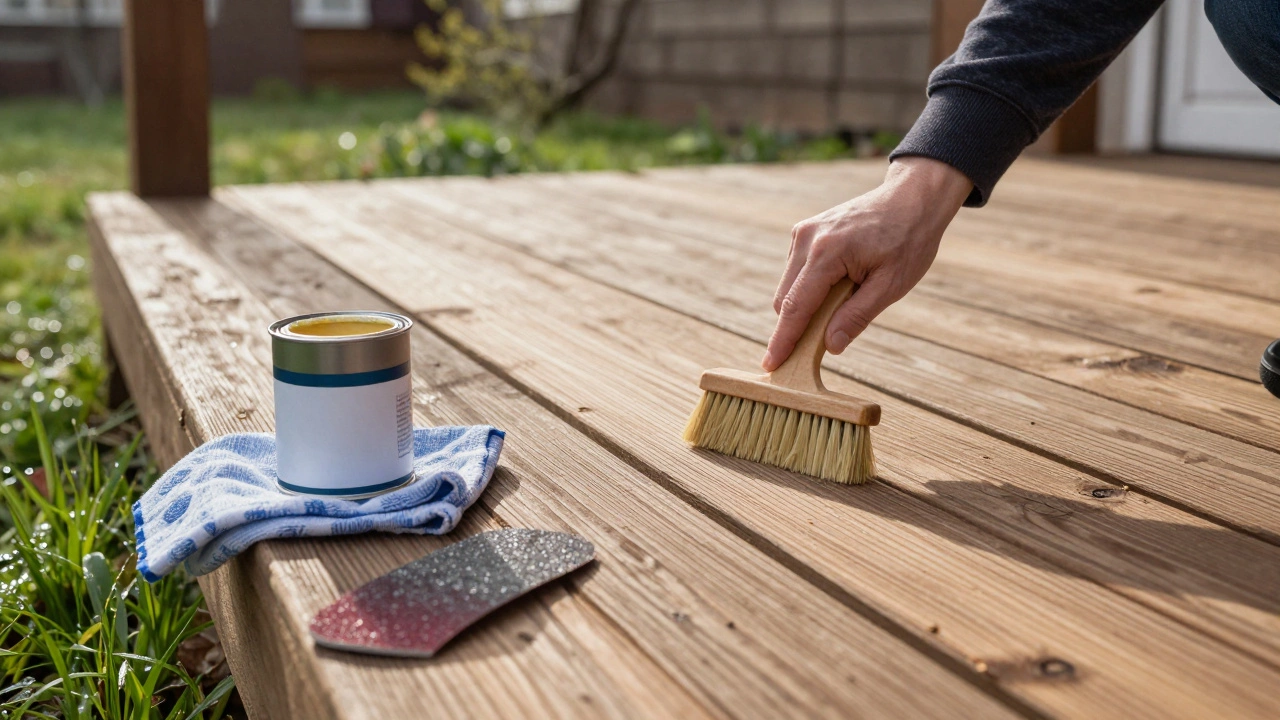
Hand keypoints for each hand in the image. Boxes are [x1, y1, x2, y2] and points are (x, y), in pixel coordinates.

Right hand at [762, 157, 972, 371]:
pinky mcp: (805, 232)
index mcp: (827, 253)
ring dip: (805, 306)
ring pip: (788, 287)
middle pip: (785, 299)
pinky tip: (839, 285)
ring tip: (845, 301)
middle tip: (820, 345)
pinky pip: (797, 272)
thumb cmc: (908, 239)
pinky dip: (809, 288)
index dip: (783, 340)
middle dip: (795, 327)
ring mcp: (803, 233)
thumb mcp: (891, 285)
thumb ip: (856, 316)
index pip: (795, 307)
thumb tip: (830, 346)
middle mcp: (806, 240)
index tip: (770, 365)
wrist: (913, 198)